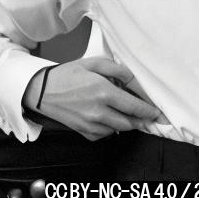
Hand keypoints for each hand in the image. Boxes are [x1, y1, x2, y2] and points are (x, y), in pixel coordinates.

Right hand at [22, 57, 161, 140]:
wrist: (41, 91)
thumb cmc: (67, 75)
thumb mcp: (93, 63)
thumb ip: (118, 70)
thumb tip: (135, 82)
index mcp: (103, 91)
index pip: (135, 107)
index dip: (149, 112)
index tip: (156, 113)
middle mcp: (99, 111)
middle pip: (131, 122)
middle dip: (139, 118)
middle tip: (142, 112)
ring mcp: (91, 124)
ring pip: (119, 129)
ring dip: (124, 122)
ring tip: (118, 110)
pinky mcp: (85, 132)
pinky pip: (106, 134)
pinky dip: (109, 127)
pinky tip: (104, 116)